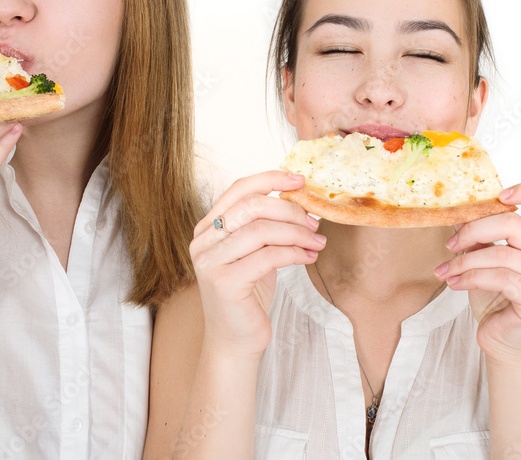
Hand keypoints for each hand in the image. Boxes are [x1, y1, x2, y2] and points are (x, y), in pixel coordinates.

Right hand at [190, 171, 323, 357]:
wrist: (235, 341)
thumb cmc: (247, 295)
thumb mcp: (254, 253)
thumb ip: (264, 226)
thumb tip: (298, 200)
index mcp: (208, 228)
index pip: (239, 189)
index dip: (271, 178)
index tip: (300, 180)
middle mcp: (203, 241)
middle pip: (252, 206)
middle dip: (290, 210)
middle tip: (314, 221)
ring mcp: (210, 262)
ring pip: (261, 230)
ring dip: (297, 233)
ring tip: (317, 241)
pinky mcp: (224, 282)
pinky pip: (267, 256)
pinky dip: (294, 253)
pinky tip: (309, 257)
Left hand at [434, 182, 520, 362]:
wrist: (501, 338)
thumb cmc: (494, 295)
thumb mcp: (484, 257)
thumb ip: (479, 233)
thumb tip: (458, 210)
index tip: (498, 196)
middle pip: (515, 225)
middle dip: (474, 230)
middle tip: (450, 243)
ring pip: (503, 254)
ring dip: (465, 261)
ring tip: (445, 270)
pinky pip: (502, 279)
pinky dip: (471, 277)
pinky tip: (454, 283)